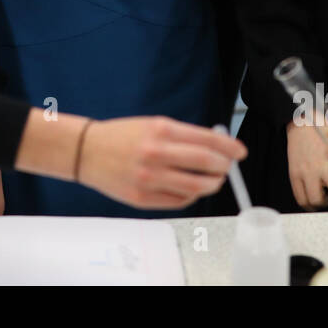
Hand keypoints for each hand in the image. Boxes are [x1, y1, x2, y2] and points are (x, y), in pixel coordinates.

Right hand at [76, 117, 245, 209]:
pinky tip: (188, 189)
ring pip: (196, 188)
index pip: (207, 140)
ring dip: (211, 185)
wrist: (87, 151)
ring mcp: (149, 178)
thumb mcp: (153, 125)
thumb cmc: (123, 136)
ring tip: (212, 180)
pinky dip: (190, 196)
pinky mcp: (142, 198)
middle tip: (227, 168)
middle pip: (206, 164)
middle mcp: (156, 153)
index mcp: (161, 130)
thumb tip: (218, 148)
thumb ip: (184, 136)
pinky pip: (179, 202)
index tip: (240, 152)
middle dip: (223, 168)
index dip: (229, 148)